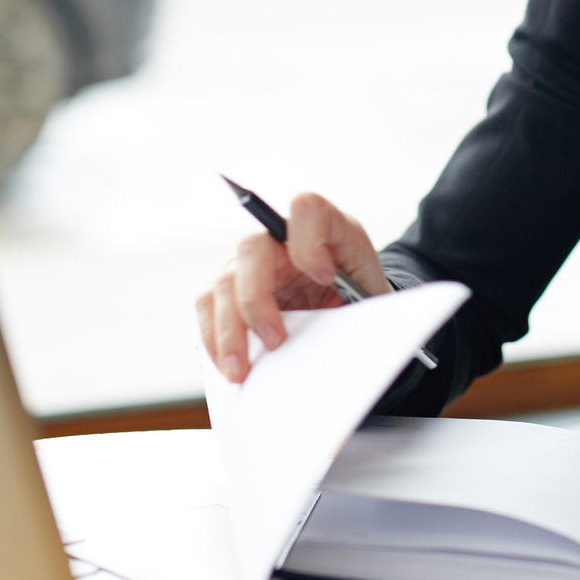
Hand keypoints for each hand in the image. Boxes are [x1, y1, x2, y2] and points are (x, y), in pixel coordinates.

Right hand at [195, 192, 391, 382]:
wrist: (351, 306)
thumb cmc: (362, 294)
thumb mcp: (371, 293)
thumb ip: (353, 303)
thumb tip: (328, 341)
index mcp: (325, 226)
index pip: (306, 208)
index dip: (309, 241)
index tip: (326, 277)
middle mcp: (280, 238)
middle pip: (251, 249)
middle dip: (257, 299)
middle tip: (275, 341)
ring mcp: (251, 261)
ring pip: (223, 282)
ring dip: (229, 330)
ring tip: (240, 371)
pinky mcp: (232, 287)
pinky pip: (208, 304)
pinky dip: (214, 337)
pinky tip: (227, 365)